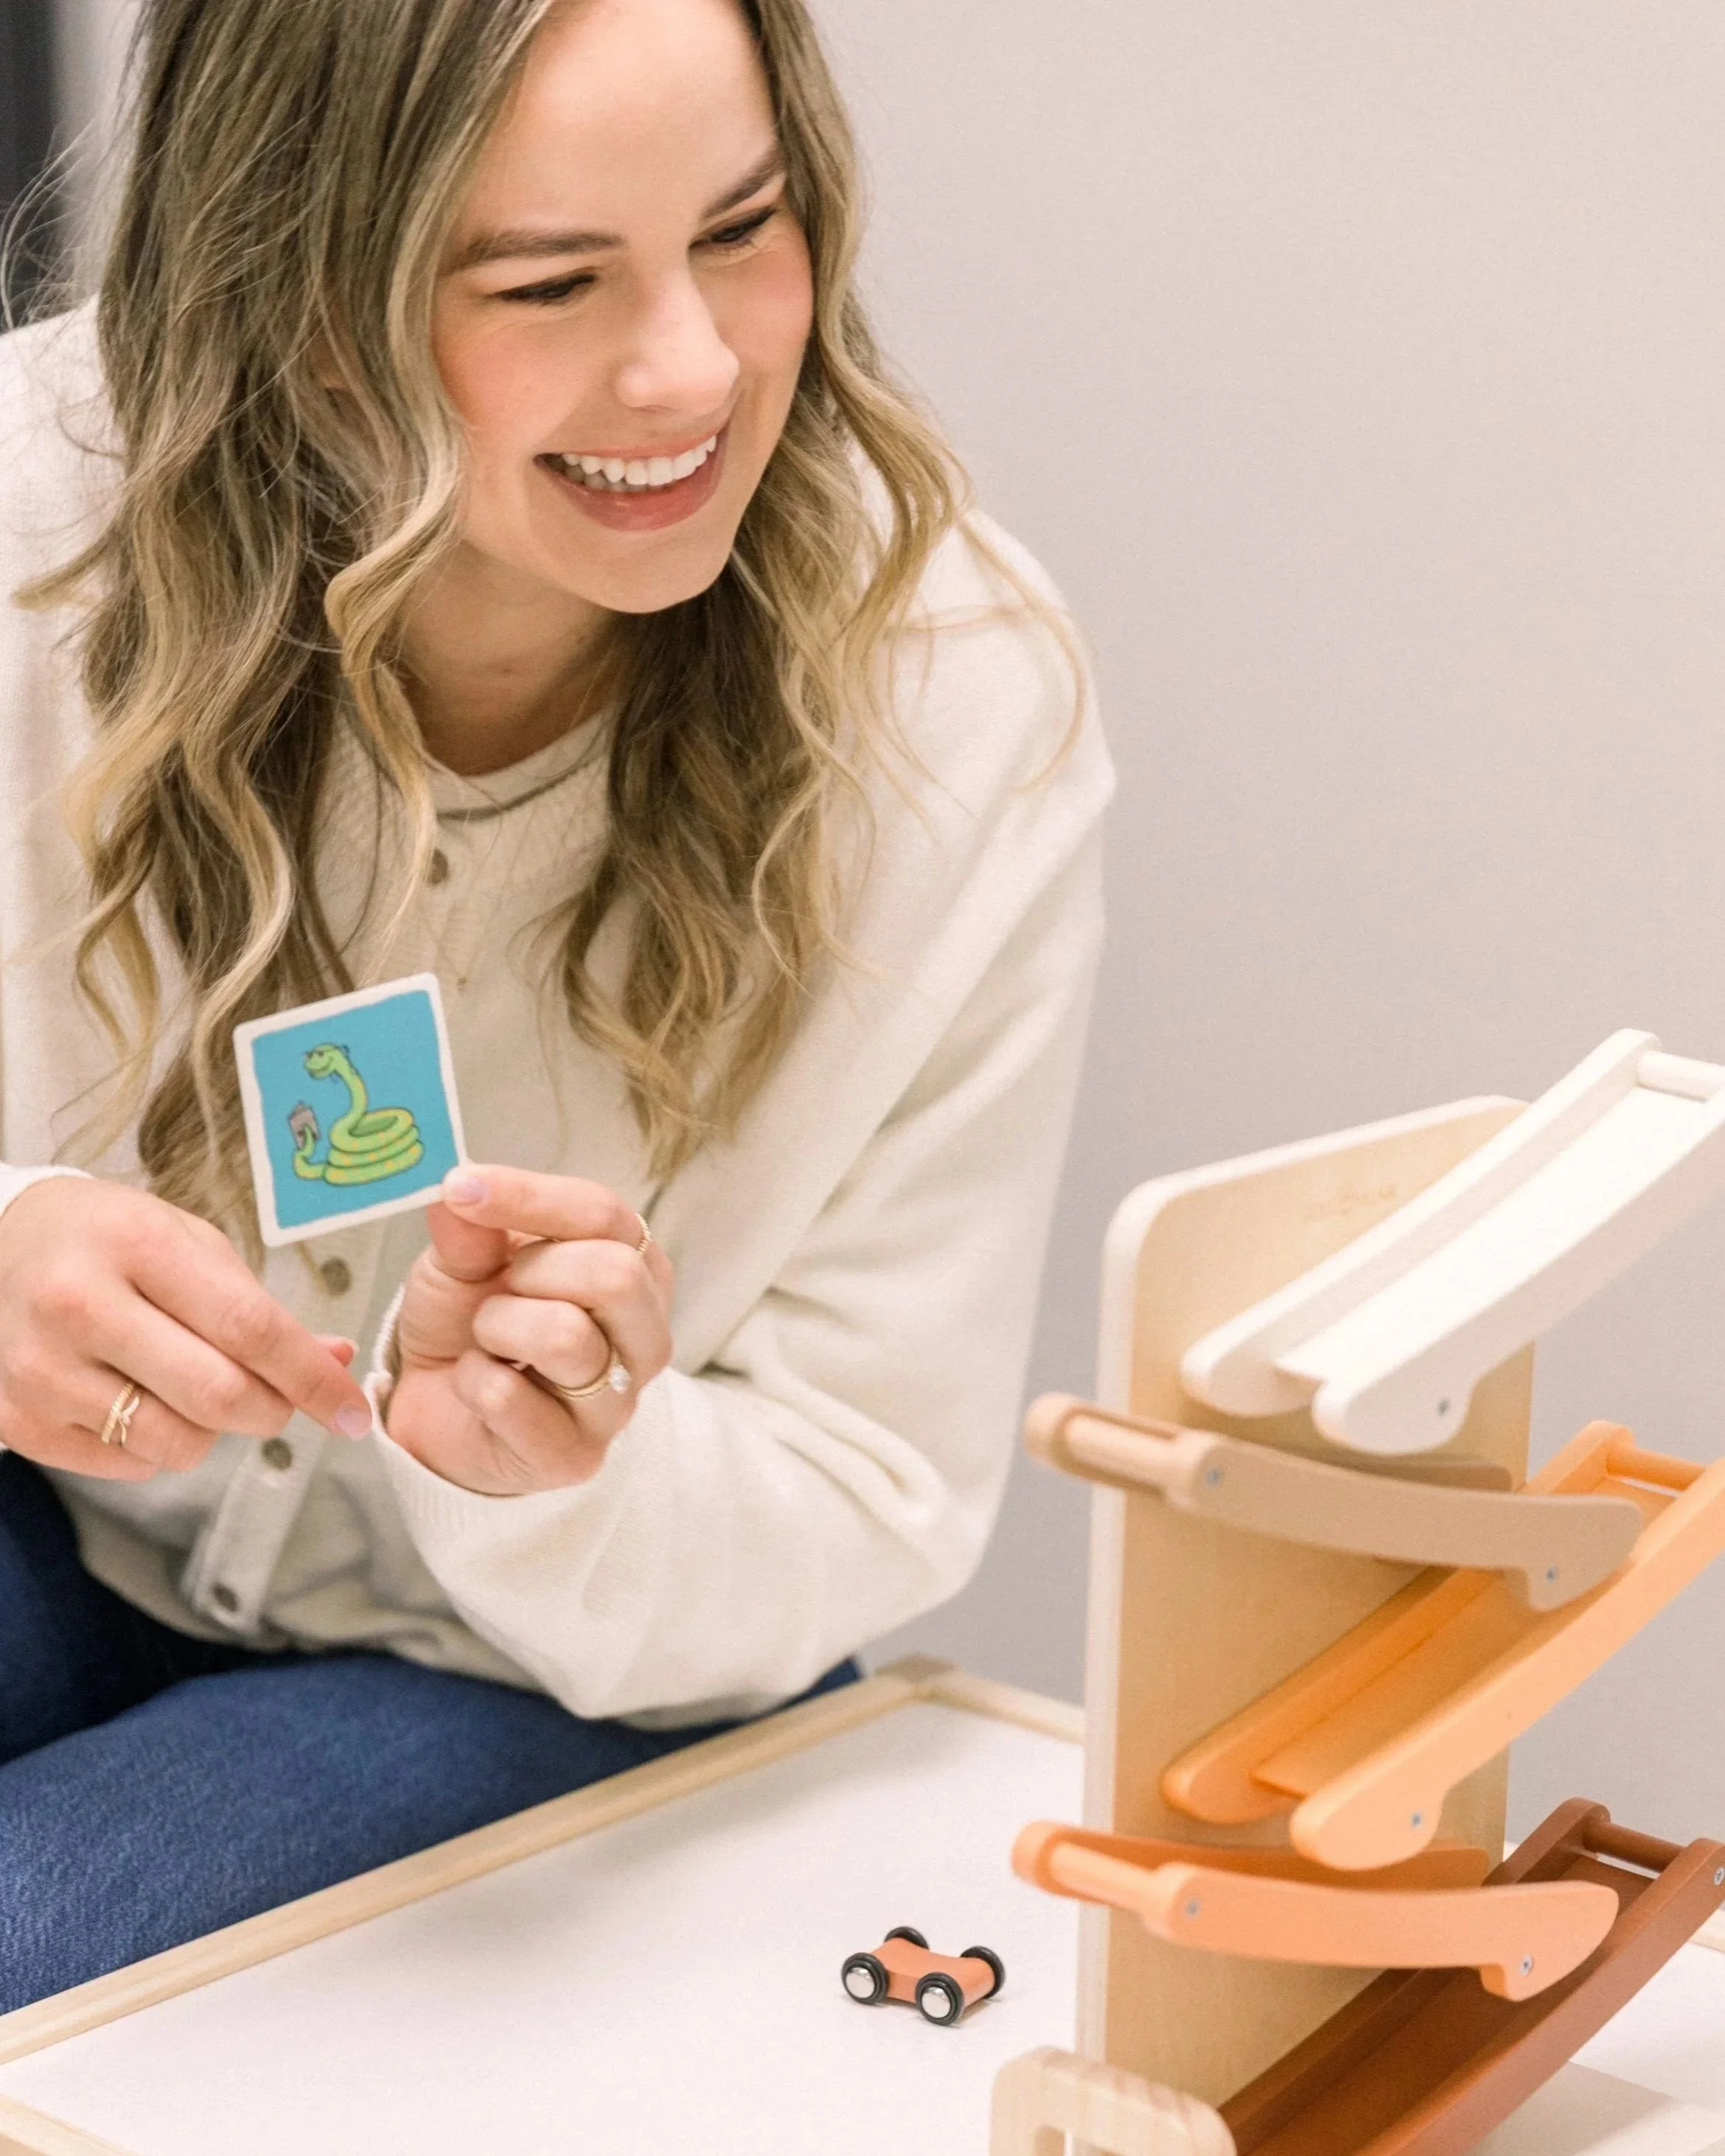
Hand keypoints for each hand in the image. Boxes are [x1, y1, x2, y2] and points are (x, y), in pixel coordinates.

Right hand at [0, 1177, 373, 1481]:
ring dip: (211, 1431)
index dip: (312, 1377)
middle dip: (271, 1410)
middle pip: (217, 1396)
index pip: (249, 1328)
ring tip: (193, 1386)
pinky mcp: (17, 1420)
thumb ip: (261, 1306)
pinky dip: (154, 1446)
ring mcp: (41, 1369)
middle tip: (279, 1400)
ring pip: (175, 1443)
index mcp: (136, 1245)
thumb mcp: (188, 1243)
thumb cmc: (110, 1239)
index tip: (354, 1410)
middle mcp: (80, 1306)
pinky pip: (126, 1465)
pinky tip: (136, 1397)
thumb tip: (336, 1361)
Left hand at [384, 1165, 673, 1495]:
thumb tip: (458, 1190)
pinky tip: (475, 1386)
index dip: (530, 1195)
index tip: (461, 1187)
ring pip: (567, 1338)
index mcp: (635, 1266)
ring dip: (498, 1326)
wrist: (439, 1409)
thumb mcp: (462, 1260)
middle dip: (531, 1270)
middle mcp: (644, 1334)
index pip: (604, 1214)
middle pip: (615, 1275)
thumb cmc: (470, 1322)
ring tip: (485, 1337)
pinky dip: (471, 1381)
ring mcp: (618, 1402)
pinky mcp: (576, 1456)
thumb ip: (468, 1230)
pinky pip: (510, 1399)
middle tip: (495, 1285)